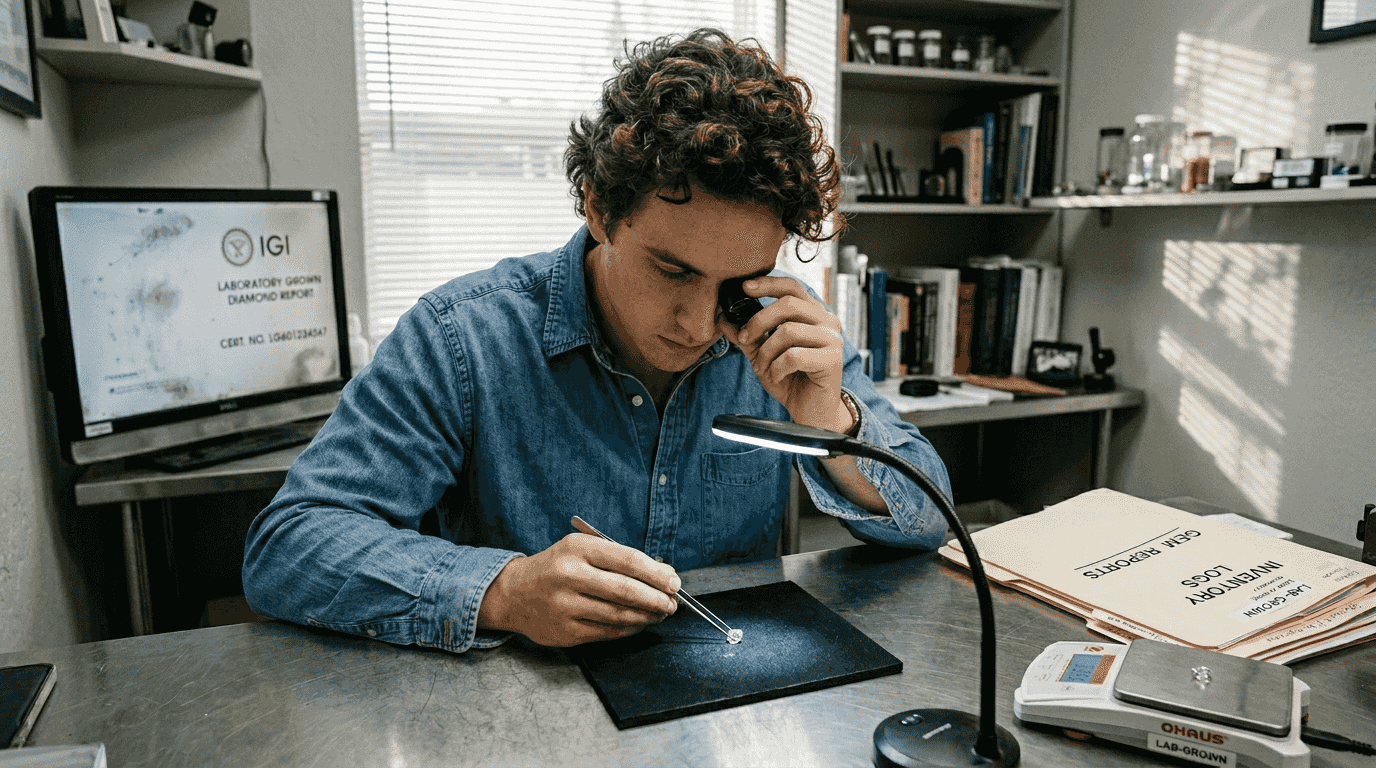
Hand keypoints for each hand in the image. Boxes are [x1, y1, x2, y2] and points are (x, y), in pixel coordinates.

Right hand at [477, 530, 679, 646]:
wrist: (514, 593)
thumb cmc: (557, 567)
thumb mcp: (582, 550)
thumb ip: (618, 559)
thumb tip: (662, 574)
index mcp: (577, 548)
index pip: (627, 560)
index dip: (656, 573)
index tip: (674, 582)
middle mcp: (569, 576)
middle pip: (625, 590)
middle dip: (656, 599)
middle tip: (672, 603)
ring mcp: (565, 606)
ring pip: (618, 615)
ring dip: (646, 616)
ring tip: (659, 614)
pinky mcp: (565, 631)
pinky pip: (607, 632)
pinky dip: (629, 629)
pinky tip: (639, 623)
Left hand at [719, 276, 851, 431]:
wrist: (812, 412)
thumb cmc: (791, 381)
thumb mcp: (763, 355)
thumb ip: (747, 337)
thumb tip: (724, 319)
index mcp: (813, 315)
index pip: (792, 287)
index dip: (768, 283)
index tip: (744, 287)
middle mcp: (827, 322)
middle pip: (788, 305)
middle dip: (759, 321)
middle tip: (745, 338)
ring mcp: (832, 340)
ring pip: (788, 331)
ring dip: (767, 351)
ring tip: (764, 366)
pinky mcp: (832, 360)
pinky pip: (794, 355)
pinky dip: (778, 368)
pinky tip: (778, 376)